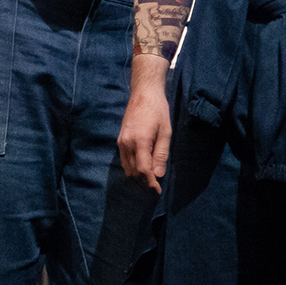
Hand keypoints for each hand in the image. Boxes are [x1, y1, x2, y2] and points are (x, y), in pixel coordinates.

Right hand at [117, 55, 172, 192]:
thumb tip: (158, 174)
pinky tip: (141, 167)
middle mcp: (127, 143)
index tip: (157, 191)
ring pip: (127, 167)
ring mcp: (121, 141)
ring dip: (137, 174)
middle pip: (133, 171)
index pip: (143, 169)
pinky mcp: (120, 139)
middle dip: (144, 180)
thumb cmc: (158, 111)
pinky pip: (124, 159)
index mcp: (140, 141)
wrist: (143, 94)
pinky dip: (132, 166)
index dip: (150, 182)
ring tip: (149, 178)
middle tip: (155, 186)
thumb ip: (161, 154)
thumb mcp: (165, 132)